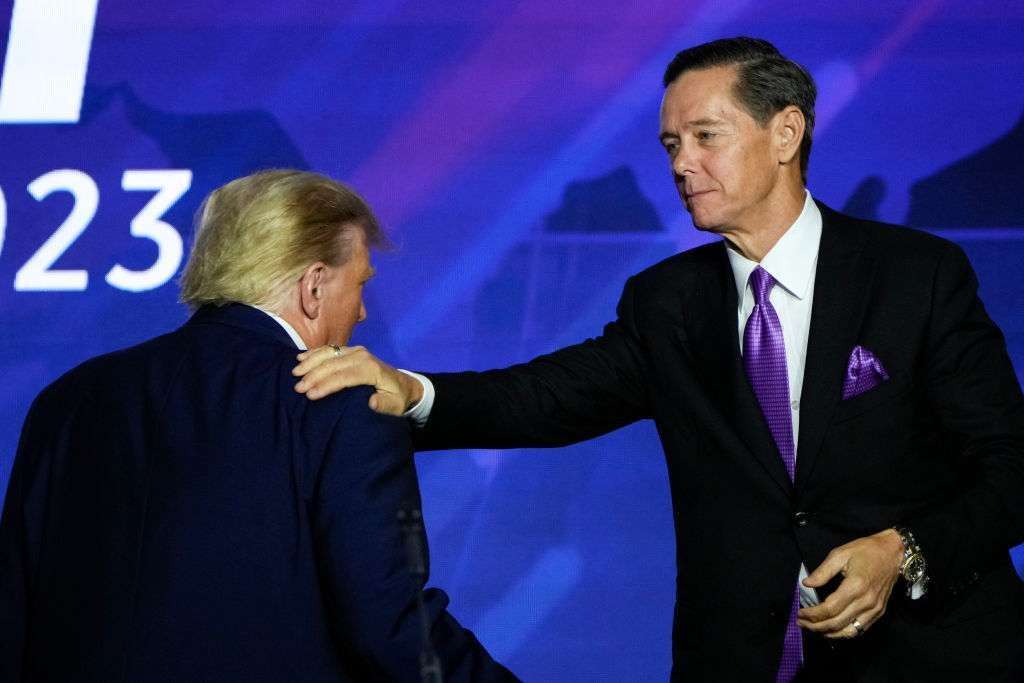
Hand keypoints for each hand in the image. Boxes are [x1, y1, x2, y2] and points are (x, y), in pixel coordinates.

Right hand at [292, 345, 422, 414]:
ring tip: (295, 373)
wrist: (404, 384)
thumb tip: (371, 403)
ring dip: (310, 362)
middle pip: (332, 364)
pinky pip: (329, 349)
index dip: (326, 385)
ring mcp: (356, 351)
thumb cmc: (397, 397)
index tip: (310, 395)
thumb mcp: (396, 405)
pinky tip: (301, 357)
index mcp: (371, 369)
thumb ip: (384, 405)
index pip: (344, 376)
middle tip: (298, 388)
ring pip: (328, 353)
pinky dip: (314, 353)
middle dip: (313, 375)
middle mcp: (362, 356)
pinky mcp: (351, 351)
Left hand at [797, 528, 903, 638]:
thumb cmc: (865, 550)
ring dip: (829, 633)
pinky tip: (833, 629)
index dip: (812, 614)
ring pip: (849, 631)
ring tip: (814, 629)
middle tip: (801, 623)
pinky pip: (861, 629)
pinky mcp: (879, 612)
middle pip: (837, 623)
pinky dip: (844, 633)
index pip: (829, 609)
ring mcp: (875, 609)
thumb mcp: (840, 554)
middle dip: (816, 626)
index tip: (800, 613)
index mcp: (855, 586)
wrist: (892, 552)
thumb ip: (823, 571)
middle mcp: (866, 601)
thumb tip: (806, 584)